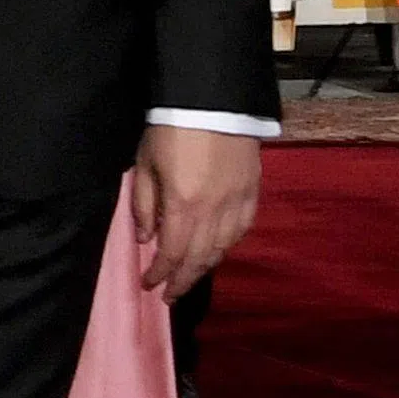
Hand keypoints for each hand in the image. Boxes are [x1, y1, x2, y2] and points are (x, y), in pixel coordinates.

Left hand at [131, 126, 258, 297]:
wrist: (214, 101)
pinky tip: (217, 252)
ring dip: (204, 267)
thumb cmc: (171, 130)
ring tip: (190, 278)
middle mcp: (214, 211)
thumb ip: (145, 205)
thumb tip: (146, 238)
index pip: (171, 252)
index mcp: (184, 205)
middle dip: (182, 280)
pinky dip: (228, 246)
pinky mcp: (253, 192)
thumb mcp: (146, 164)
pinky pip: (242, 230)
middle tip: (169, 296)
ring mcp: (237, 203)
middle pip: (199, 258)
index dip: (160, 273)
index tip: (149, 284)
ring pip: (222, 248)